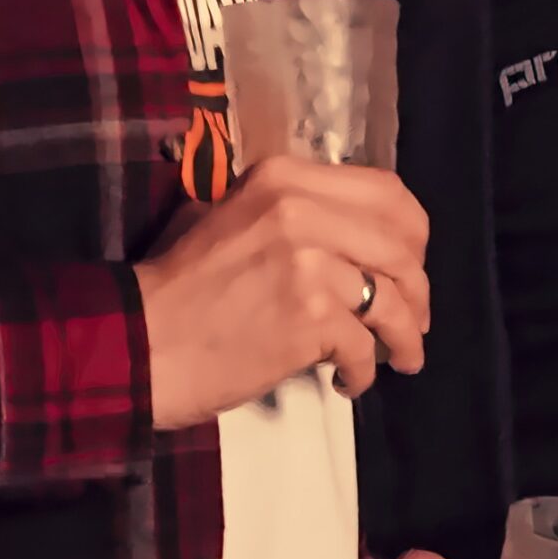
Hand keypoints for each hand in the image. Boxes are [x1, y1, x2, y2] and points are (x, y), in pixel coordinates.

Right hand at [138, 158, 428, 414]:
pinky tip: (348, 380)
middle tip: (414, 321)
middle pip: (401, 249)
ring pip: (394, 302)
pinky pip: (366, 347)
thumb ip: (290, 211)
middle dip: (418, 293)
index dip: (413, 235)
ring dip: (405, 338)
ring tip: (399, 359)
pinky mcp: (310, 320)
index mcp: (284, 178)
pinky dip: (365, 370)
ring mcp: (309, 265)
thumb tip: (355, 234)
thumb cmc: (178, 286)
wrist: (139, 342)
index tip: (411, 265)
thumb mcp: (225, 216)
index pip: (387, 192)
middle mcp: (302, 211)